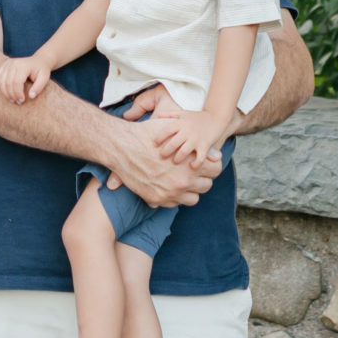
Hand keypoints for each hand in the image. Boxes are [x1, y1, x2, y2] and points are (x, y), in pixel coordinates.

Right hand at [0, 55, 50, 104]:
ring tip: (13, 99)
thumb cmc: (41, 71)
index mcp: (24, 65)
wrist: (39, 60)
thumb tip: (31, 96)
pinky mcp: (4, 65)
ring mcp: (8, 63)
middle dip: (12, 94)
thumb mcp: (44, 78)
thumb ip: (38, 87)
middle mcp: (14, 63)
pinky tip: (8, 92)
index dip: (18, 93)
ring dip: (6, 92)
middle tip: (18, 102)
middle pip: (8, 82)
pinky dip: (2, 86)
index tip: (22, 101)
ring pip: (1, 81)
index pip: (17, 82)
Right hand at [102, 116, 221, 210]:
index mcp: (190, 164)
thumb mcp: (175, 132)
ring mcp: (170, 193)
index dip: (211, 164)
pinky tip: (167, 185)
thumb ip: (198, 146)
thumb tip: (217, 155)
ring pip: (193, 199)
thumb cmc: (147, 134)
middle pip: (206, 185)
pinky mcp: (156, 200)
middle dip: (202, 178)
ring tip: (181, 180)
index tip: (205, 162)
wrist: (120, 147)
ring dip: (190, 191)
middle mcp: (183, 182)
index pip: (215, 170)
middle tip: (192, 171)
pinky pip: (174, 204)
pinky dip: (173, 197)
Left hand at [157, 109, 229, 166]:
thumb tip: (157, 115)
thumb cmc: (198, 116)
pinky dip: (195, 164)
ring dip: (177, 158)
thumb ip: (170, 114)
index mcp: (181, 123)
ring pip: (183, 152)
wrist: (217, 117)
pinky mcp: (205, 146)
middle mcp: (187, 131)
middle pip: (173, 143)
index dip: (159, 138)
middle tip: (161, 156)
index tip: (154, 144)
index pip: (166, 131)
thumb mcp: (183, 113)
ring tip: (175, 161)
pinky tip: (191, 166)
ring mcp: (196, 139)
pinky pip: (199, 158)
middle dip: (165, 151)